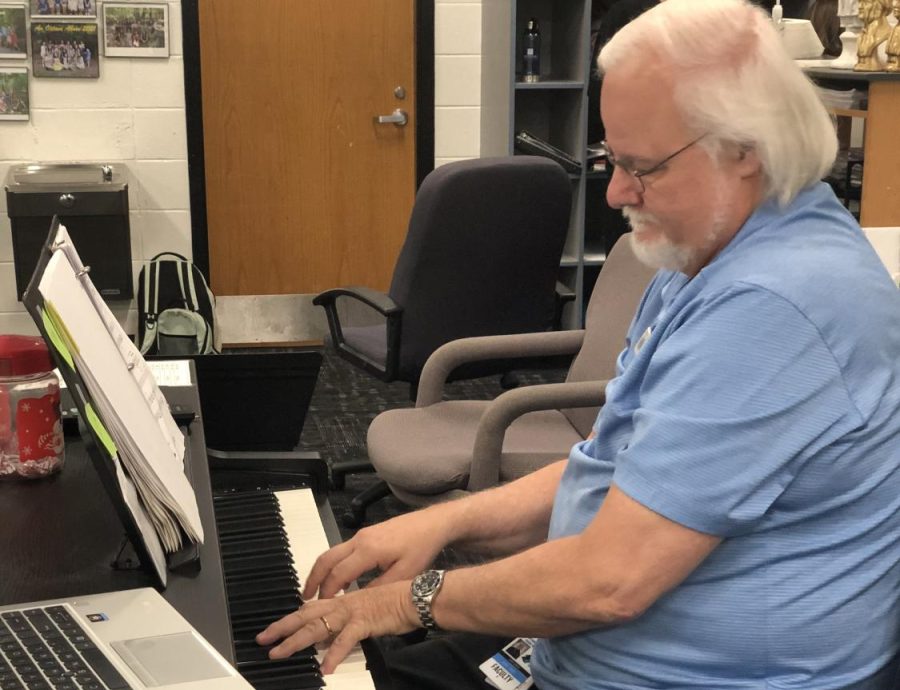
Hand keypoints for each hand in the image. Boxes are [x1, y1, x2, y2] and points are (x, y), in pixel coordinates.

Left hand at [256, 582, 419, 673]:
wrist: (413, 598)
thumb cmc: (393, 605)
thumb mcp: (362, 615)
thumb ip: (341, 626)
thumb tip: (324, 640)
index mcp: (341, 602)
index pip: (309, 611)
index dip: (289, 620)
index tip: (273, 630)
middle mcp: (341, 605)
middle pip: (305, 617)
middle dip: (282, 628)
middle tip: (262, 639)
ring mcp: (351, 613)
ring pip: (317, 627)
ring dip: (296, 641)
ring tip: (279, 653)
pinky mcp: (364, 622)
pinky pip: (345, 640)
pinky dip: (334, 654)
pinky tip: (326, 668)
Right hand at [304, 509, 451, 599]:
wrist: (432, 523)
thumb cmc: (421, 548)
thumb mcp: (404, 574)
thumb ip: (380, 588)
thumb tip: (360, 602)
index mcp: (368, 550)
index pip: (338, 574)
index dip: (327, 591)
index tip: (321, 606)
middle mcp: (359, 540)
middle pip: (327, 559)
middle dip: (314, 578)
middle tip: (305, 597)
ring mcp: (362, 535)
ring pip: (332, 552)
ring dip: (322, 570)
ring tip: (316, 589)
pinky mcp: (366, 533)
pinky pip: (342, 549)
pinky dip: (333, 564)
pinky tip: (337, 577)